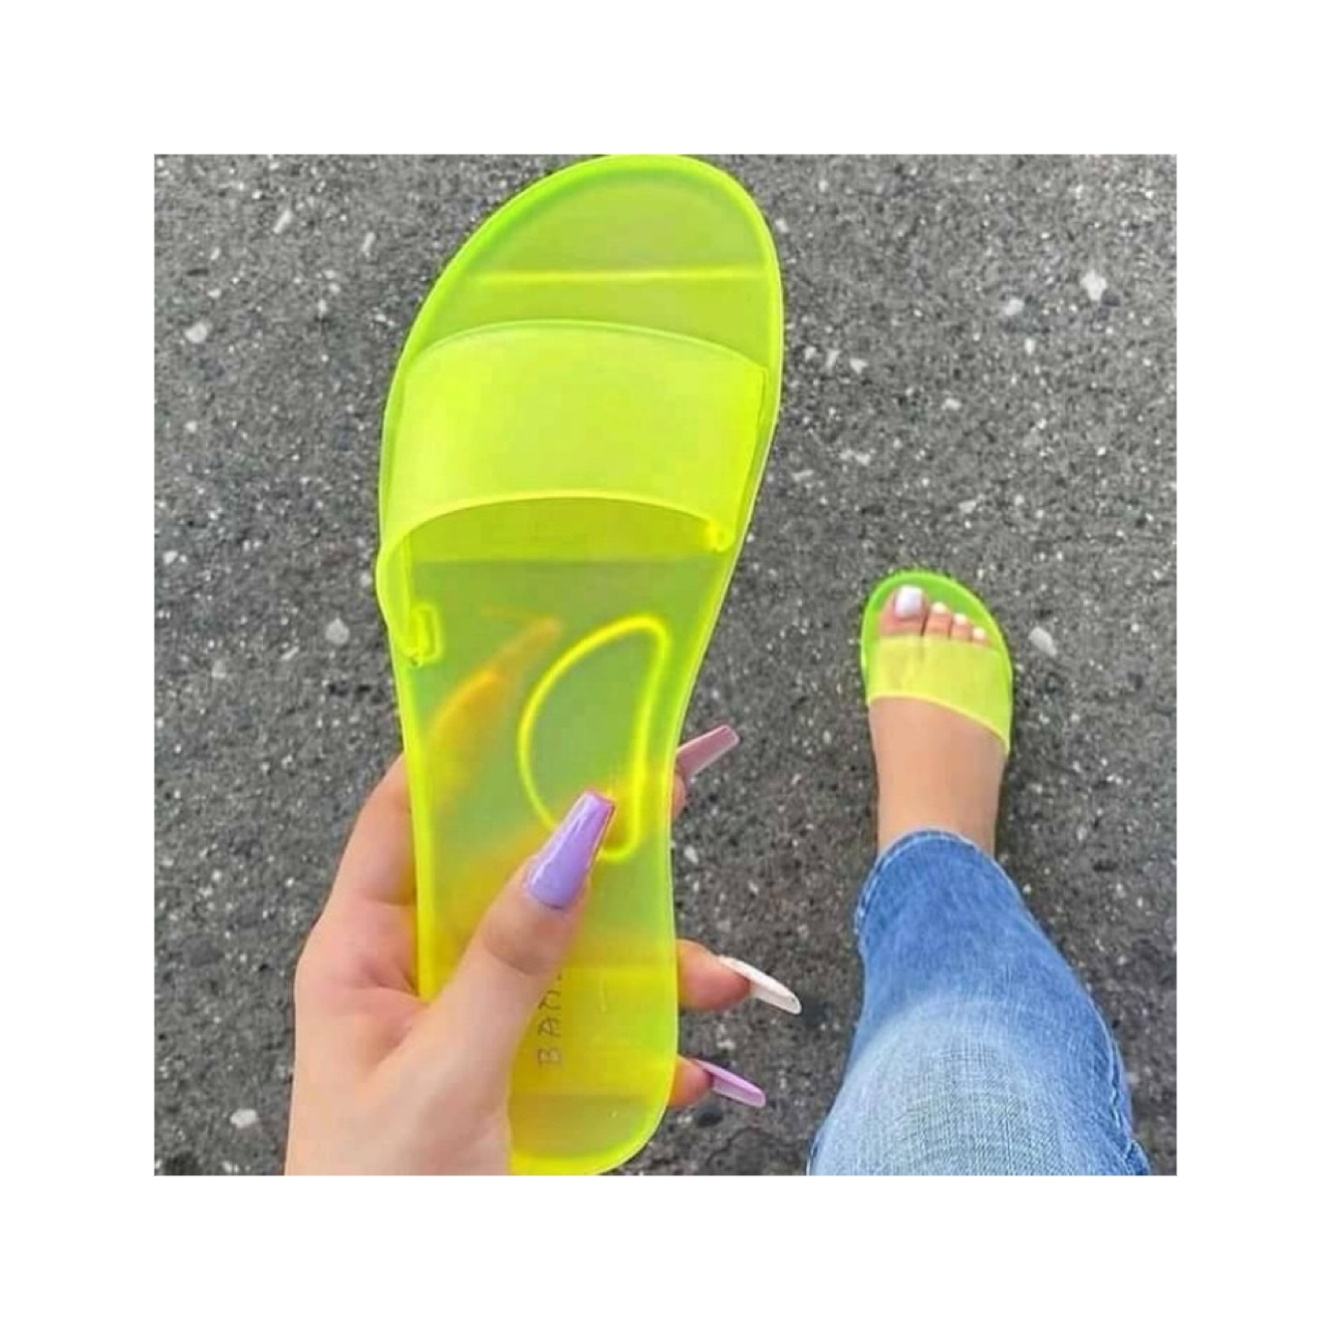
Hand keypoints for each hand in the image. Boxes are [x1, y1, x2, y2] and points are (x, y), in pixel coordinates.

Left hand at [284, 725, 800, 1173]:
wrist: (391, 1315)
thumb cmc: (376, 1206)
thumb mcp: (444, 1076)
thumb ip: (508, 961)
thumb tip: (566, 839)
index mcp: (362, 952)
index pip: (410, 813)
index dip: (461, 740)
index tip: (521, 677)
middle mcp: (418, 969)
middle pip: (511, 869)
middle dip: (596, 842)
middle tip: (669, 787)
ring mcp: (472, 1018)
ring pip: (569, 949)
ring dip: (650, 959)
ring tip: (720, 978)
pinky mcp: (518, 1069)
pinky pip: (591, 1028)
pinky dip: (649, 1041)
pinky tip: (693, 1063)